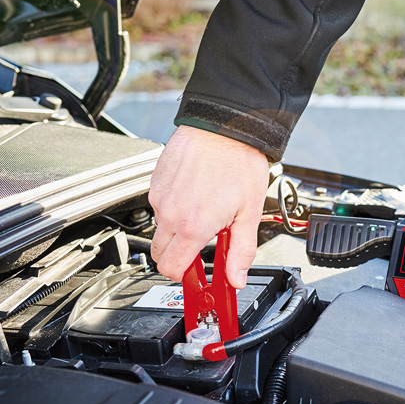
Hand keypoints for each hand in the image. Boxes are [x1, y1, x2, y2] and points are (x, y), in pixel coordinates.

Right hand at [149, 125, 270, 288]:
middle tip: (203, 245)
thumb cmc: (239, 161)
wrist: (223, 125)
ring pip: (160, 228)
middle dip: (179, 256)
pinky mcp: (155, 182)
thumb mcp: (250, 213)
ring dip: (178, 229)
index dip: (185, 276)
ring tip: (204, 211)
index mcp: (193, 226)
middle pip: (160, 254)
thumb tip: (236, 278)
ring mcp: (159, 196)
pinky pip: (159, 205)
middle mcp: (170, 213)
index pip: (172, 269)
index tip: (197, 274)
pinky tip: (195, 194)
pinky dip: (173, 207)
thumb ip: (242, 250)